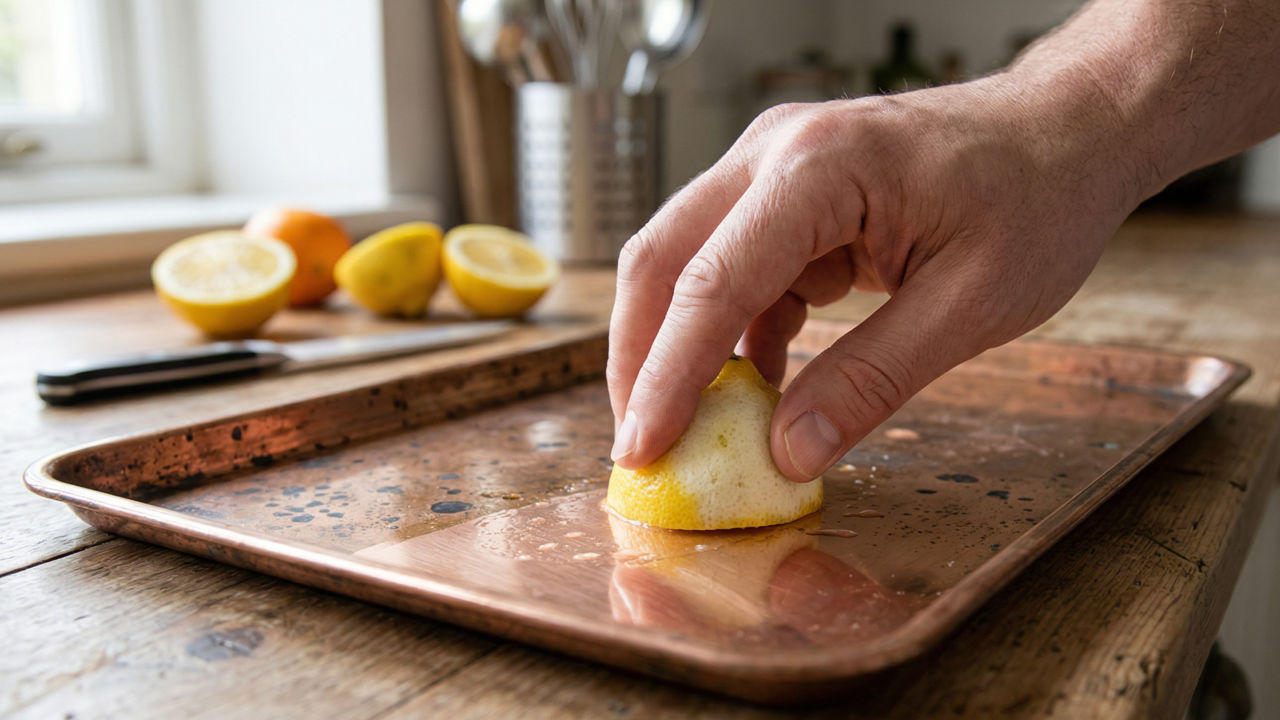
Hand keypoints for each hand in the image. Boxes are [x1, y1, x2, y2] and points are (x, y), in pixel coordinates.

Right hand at [607, 77, 1138, 480]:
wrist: (1070, 130)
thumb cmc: (1039, 197)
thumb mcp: (970, 305)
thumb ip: (873, 380)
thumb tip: (789, 452)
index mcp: (821, 168)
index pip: (713, 282)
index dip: (668, 376)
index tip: (642, 449)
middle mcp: (777, 153)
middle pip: (664, 260)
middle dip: (641, 358)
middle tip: (642, 444)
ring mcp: (776, 168)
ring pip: (686, 263)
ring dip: (679, 347)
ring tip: (692, 428)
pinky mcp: (790, 196)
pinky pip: (735, 269)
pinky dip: (734, 332)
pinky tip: (758, 386)